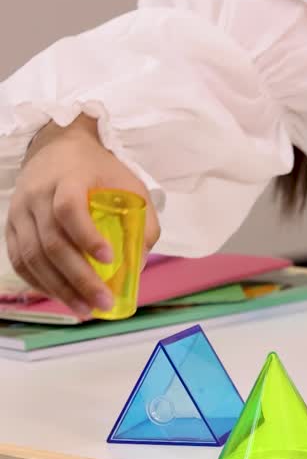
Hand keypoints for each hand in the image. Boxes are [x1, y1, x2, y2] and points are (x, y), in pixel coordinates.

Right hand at [8, 115, 158, 315]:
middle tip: (103, 302)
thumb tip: (139, 264)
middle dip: (79, 278)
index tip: (109, 258)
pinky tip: (61, 297)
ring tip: (84, 310)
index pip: (69, 209)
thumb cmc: (99, 171)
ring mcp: (19, 212)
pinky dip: (39, 282)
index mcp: (68, 180)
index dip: (87, 236)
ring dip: (59, 288)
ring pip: (31, 256)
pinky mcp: (11, 226)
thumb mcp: (130, 186)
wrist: (57, 148)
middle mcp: (37, 196)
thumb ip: (142, 223)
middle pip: (51, 242)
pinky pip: (19, 260)